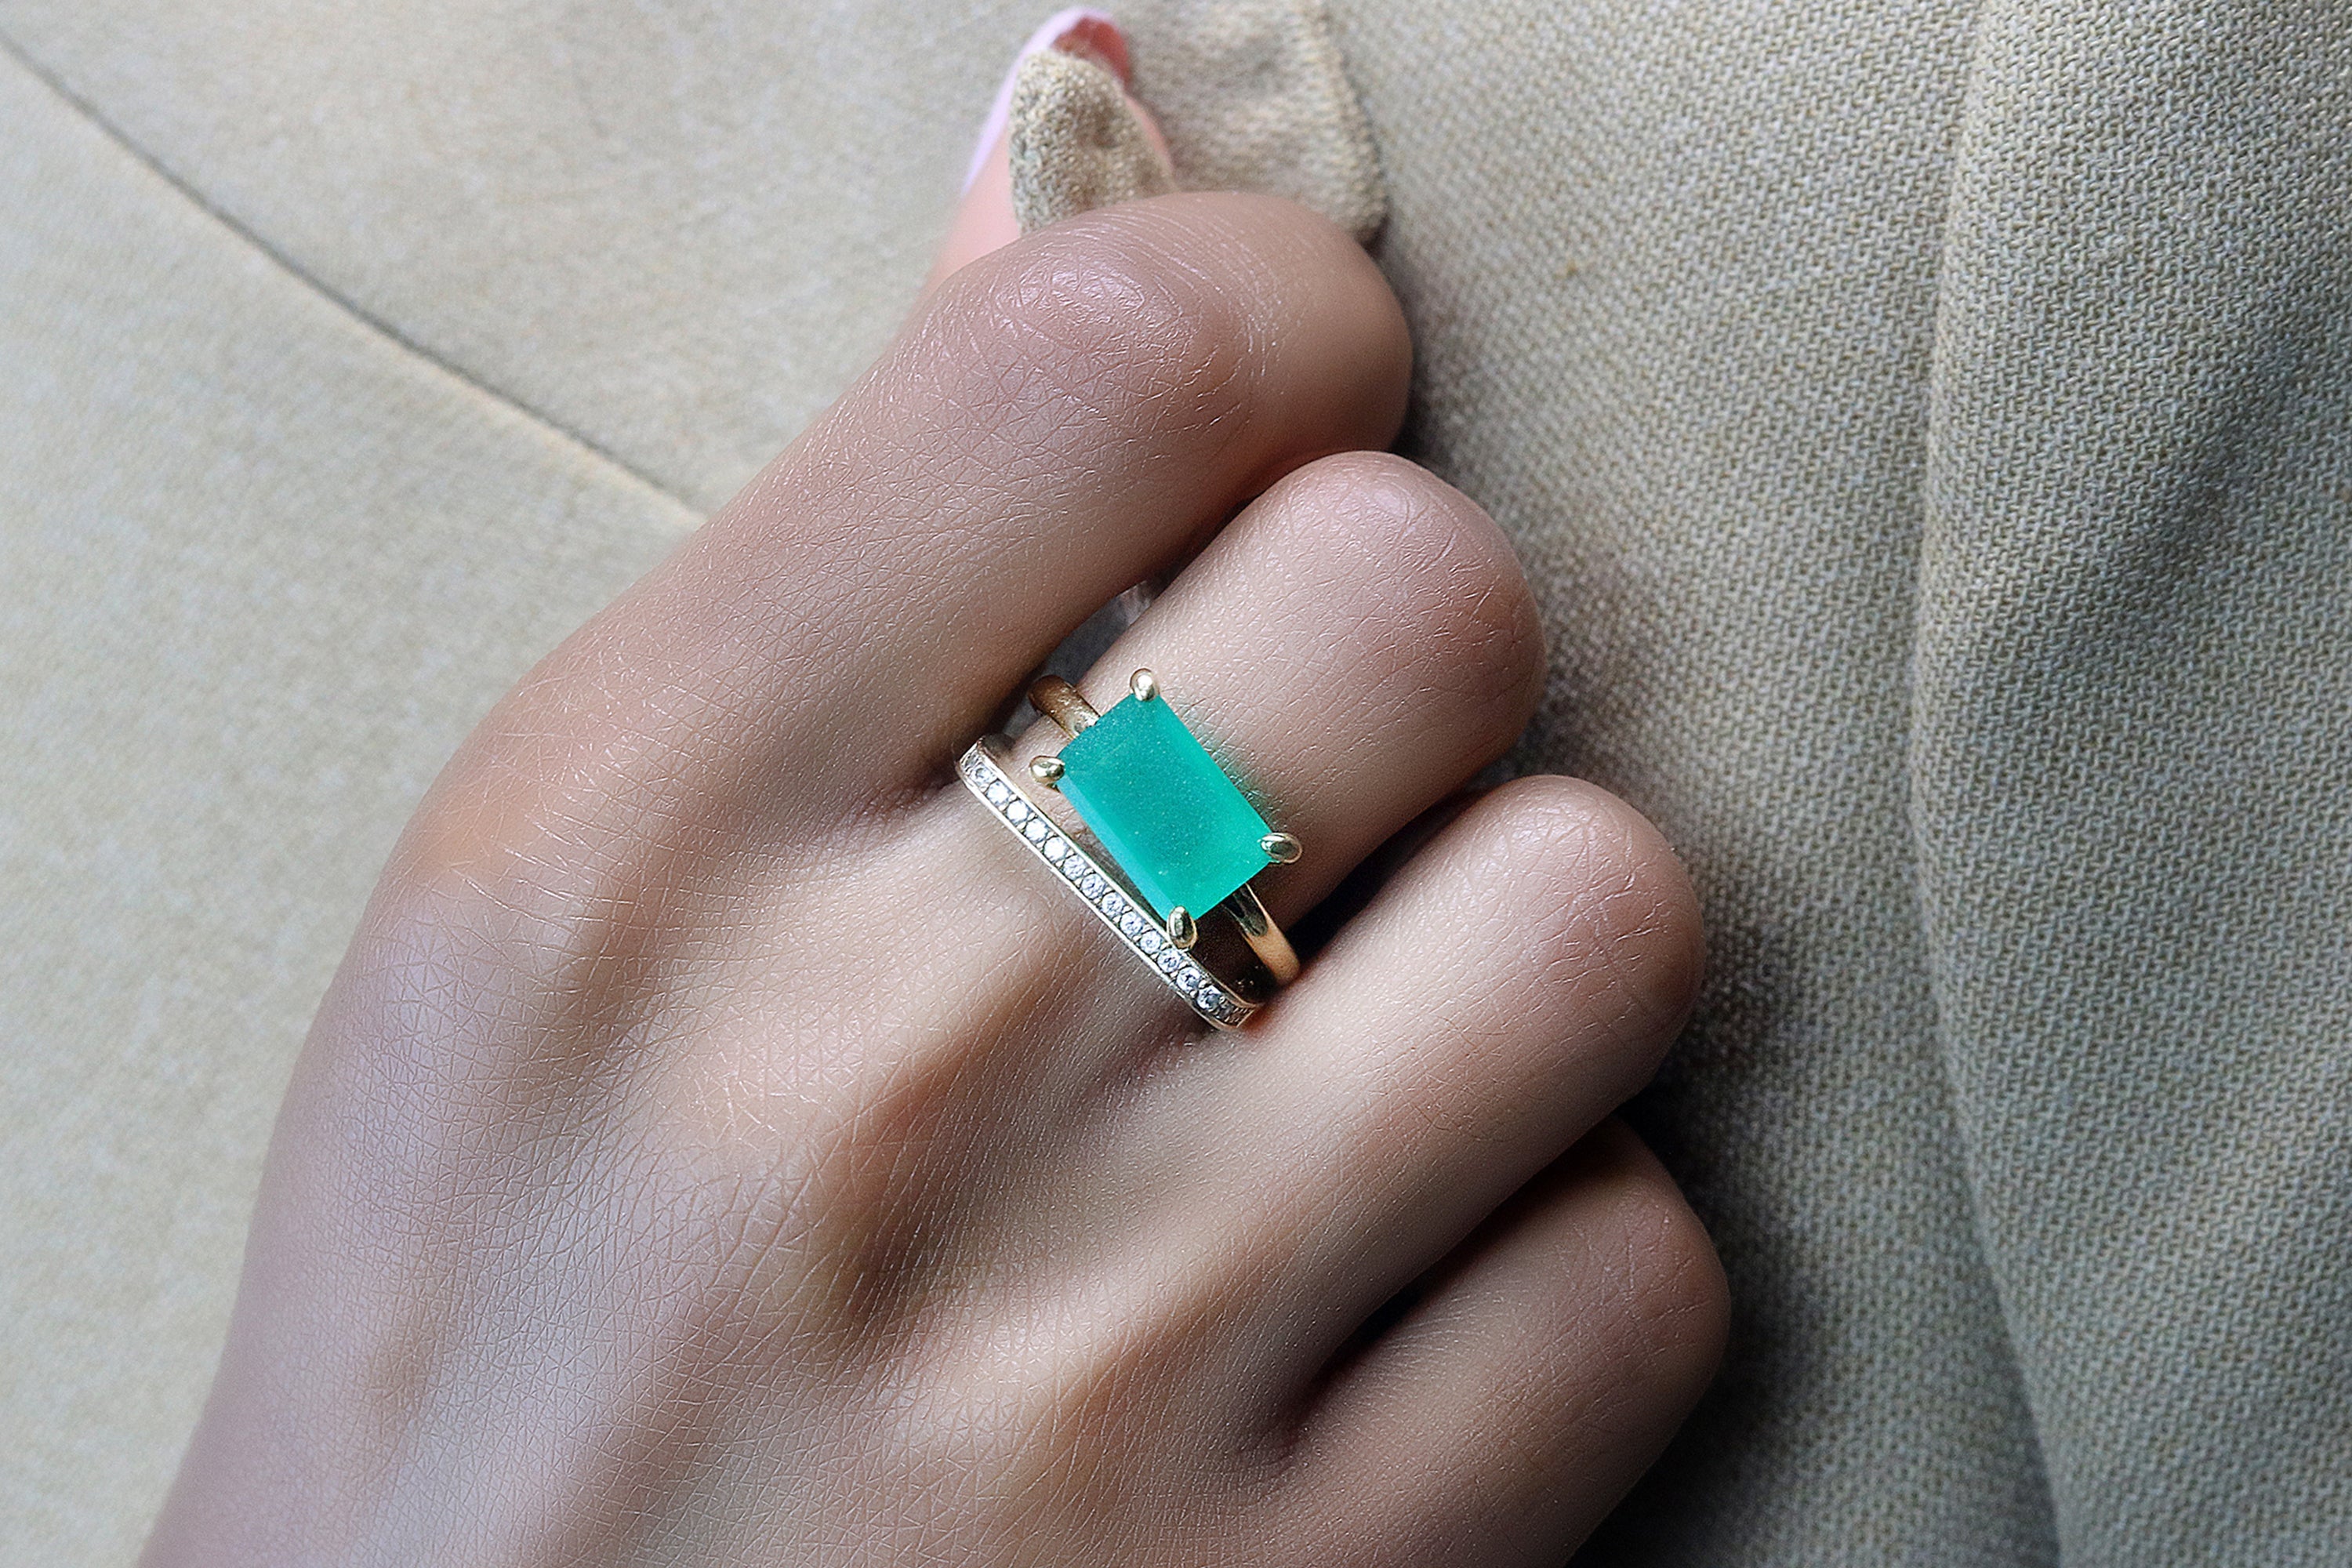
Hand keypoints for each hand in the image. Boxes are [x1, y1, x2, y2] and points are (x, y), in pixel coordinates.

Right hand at [145, 177, 1721, 1566]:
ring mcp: (1096, 1372)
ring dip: (1524, 942)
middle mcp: (855, 1090)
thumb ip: (839, 545)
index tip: (1283, 413)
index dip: (1285, 325)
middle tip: (1310, 755)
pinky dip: (1555, 1253)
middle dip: (1405, 640)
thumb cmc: (495, 1326)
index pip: (1106, 367)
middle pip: (1422, 598)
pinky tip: (1385, 1291)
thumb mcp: (549, 905)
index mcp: (622, 853)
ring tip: (1365, 1029)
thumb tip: (1076, 166)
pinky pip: (1642, 1271)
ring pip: (1599, 914)